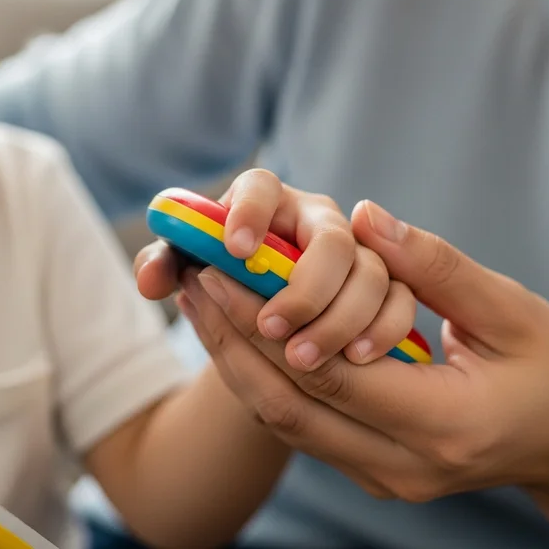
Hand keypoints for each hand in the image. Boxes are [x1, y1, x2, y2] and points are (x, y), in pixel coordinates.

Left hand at [135, 169, 416, 370]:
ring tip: (301, 357)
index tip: (234, 249)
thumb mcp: (187, 266)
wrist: (266, 309)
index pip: (260, 187)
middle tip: (269, 326)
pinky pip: (398, 305)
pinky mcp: (387, 290)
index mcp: (267, 200)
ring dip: (337, 319)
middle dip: (304, 289)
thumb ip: (165, 264)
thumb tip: (150, 280)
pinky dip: (381, 331)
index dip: (250, 212)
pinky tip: (354, 360)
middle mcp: (318, 223)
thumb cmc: (219, 272)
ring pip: (369, 277)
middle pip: (332, 242)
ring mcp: (360, 255)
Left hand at [176, 198, 548, 501]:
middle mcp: (403, 465)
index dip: (264, 318)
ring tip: (201, 300)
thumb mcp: (512, 309)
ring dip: (236, 360)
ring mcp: (385, 477)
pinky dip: (265, 377)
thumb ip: (436, 266)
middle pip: (287, 405)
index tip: (221, 267)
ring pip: (284, 422)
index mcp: (443, 423)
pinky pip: (303, 425)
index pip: (327, 370)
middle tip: (191, 279)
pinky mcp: (373, 469)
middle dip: (230, 341)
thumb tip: (365, 217)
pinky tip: (241, 331)